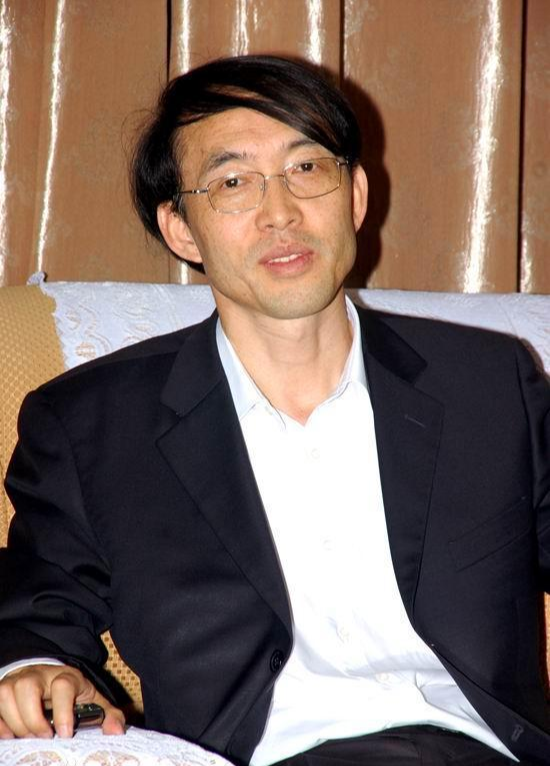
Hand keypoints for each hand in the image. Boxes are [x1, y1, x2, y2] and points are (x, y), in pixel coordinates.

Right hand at [0, 664, 124, 738]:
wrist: (50, 677)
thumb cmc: (72, 693)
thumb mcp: (92, 700)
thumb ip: (107, 715)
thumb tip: (116, 731)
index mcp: (66, 676)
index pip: (63, 685)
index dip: (63, 710)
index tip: (64, 734)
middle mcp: (39, 675)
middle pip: (27, 686)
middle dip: (32, 717)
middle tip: (42, 737)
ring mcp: (18, 680)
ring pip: (6, 693)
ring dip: (15, 721)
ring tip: (27, 737)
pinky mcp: (3, 691)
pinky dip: (1, 724)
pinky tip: (12, 736)